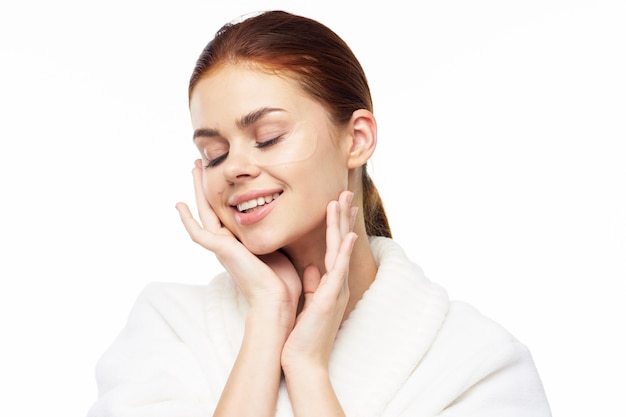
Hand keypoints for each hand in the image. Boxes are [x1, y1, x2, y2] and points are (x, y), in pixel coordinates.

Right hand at [175, 160, 300, 324]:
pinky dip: (187, 220)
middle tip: (199, 165)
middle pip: (211, 208)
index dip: (221, 195)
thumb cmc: (282, 282)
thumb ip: (275, 235)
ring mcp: (221, 247)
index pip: (226, 213)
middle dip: (205, 186)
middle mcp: (227, 244)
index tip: (221, 177)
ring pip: (203, 213)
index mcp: (239, 244)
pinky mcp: (220, 250)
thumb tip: (289, 221)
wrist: (277, 301)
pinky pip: (198, 232)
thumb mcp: (279, 249)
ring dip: (197, 191)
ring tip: (193, 169)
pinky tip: (179, 205)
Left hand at [281, 190, 357, 371]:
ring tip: (343, 200)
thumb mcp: (309, 302)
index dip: (337, 225)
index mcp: (330, 283)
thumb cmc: (303, 335)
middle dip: (343, 216)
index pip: (335, 247)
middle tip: (345, 190)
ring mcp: (336, 289)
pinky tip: (347, 235)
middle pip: (341, 242)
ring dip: (342, 224)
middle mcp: (337, 283)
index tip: (338, 204)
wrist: (302, 361)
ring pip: (340, 249)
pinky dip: (344, 251)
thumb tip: (312, 267)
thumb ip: (313, 283)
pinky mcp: (329, 298)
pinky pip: (339, 270)